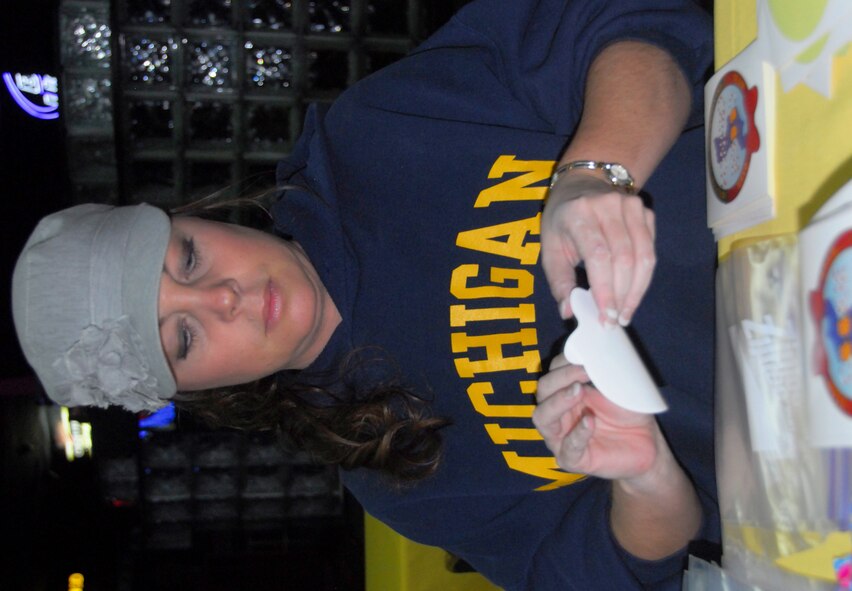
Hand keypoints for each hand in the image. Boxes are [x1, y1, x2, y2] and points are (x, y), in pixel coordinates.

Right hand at [532, 354, 658, 479]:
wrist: (648, 444)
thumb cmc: (629, 412)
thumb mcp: (617, 386)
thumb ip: (603, 371)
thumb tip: (596, 350)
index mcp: (564, 392)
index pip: (551, 373)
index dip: (564, 362)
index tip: (585, 356)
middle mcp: (557, 413)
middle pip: (542, 391)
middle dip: (559, 379)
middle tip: (582, 372)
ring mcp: (560, 437)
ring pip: (542, 418)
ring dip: (558, 402)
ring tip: (578, 391)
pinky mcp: (572, 460)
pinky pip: (567, 448)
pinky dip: (578, 433)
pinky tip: (590, 421)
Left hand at [541, 173, 655, 325]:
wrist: (583, 183)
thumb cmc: (562, 220)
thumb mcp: (550, 247)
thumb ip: (559, 280)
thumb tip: (569, 311)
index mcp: (579, 213)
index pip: (598, 255)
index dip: (605, 289)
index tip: (606, 316)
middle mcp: (607, 206)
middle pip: (624, 259)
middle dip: (622, 295)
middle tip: (615, 321)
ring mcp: (631, 206)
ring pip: (644, 257)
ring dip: (637, 291)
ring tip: (625, 313)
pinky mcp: (646, 212)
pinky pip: (651, 250)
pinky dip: (643, 277)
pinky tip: (632, 293)